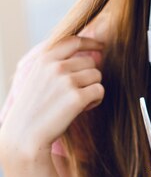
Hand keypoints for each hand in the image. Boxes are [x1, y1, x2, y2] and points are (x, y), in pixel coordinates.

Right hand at [0, 36, 104, 161]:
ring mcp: (66, 81)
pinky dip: (95, 100)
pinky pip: (99, 91)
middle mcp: (55, 67)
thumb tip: (86, 54)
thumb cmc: (33, 108)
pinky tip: (81, 108)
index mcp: (44, 59)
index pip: (74, 41)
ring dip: (92, 89)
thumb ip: (55, 64)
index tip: (101, 46)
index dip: (90, 42)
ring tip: (76, 101)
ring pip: (97, 76)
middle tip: (76, 93)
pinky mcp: (77, 97)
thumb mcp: (37, 77)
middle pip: (90, 62)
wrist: (24, 135)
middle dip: (88, 77)